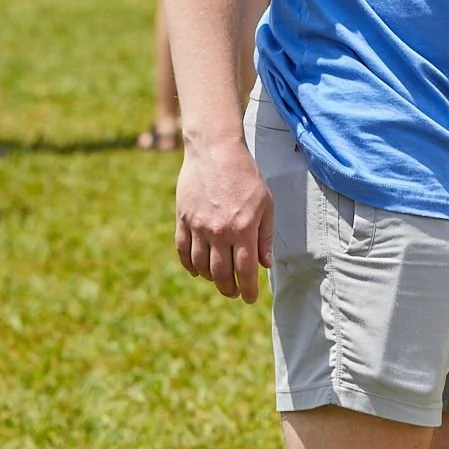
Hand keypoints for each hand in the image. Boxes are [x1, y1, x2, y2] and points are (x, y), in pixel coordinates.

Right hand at [175, 137, 273, 302]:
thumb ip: (265, 236)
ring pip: (201, 266)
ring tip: (219, 281)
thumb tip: (266, 264)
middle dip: (229, 289)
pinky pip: (183, 251)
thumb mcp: (266, 203)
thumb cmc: (246, 176)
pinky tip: (198, 270)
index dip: (248, 288)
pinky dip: (190, 265)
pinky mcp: (183, 220)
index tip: (250, 298)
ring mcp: (198, 226)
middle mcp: (219, 231)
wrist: (215, 150)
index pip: (246, 270)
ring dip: (211, 279)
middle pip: (221, 274)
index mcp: (244, 228)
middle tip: (234, 293)